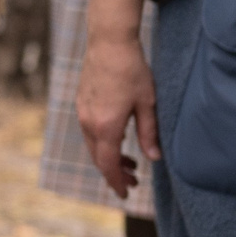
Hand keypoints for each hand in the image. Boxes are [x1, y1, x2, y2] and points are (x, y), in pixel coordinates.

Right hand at [76, 0, 157, 195]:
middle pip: (99, 158)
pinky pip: (89, 132)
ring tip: (130, 162)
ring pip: (93, 146)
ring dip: (109, 157)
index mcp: (107, 126)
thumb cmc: (132, 70)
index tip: (126, 194)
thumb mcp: (148, 104)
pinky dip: (103, 143)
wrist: (109, 42)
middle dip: (114, 173)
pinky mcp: (81, 104)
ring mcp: (82, 113)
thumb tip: (154, 159)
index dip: (117, 182)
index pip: (109, 165)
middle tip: (133, 181)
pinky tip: (118, 139)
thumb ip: (149, 133)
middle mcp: (89, 123)